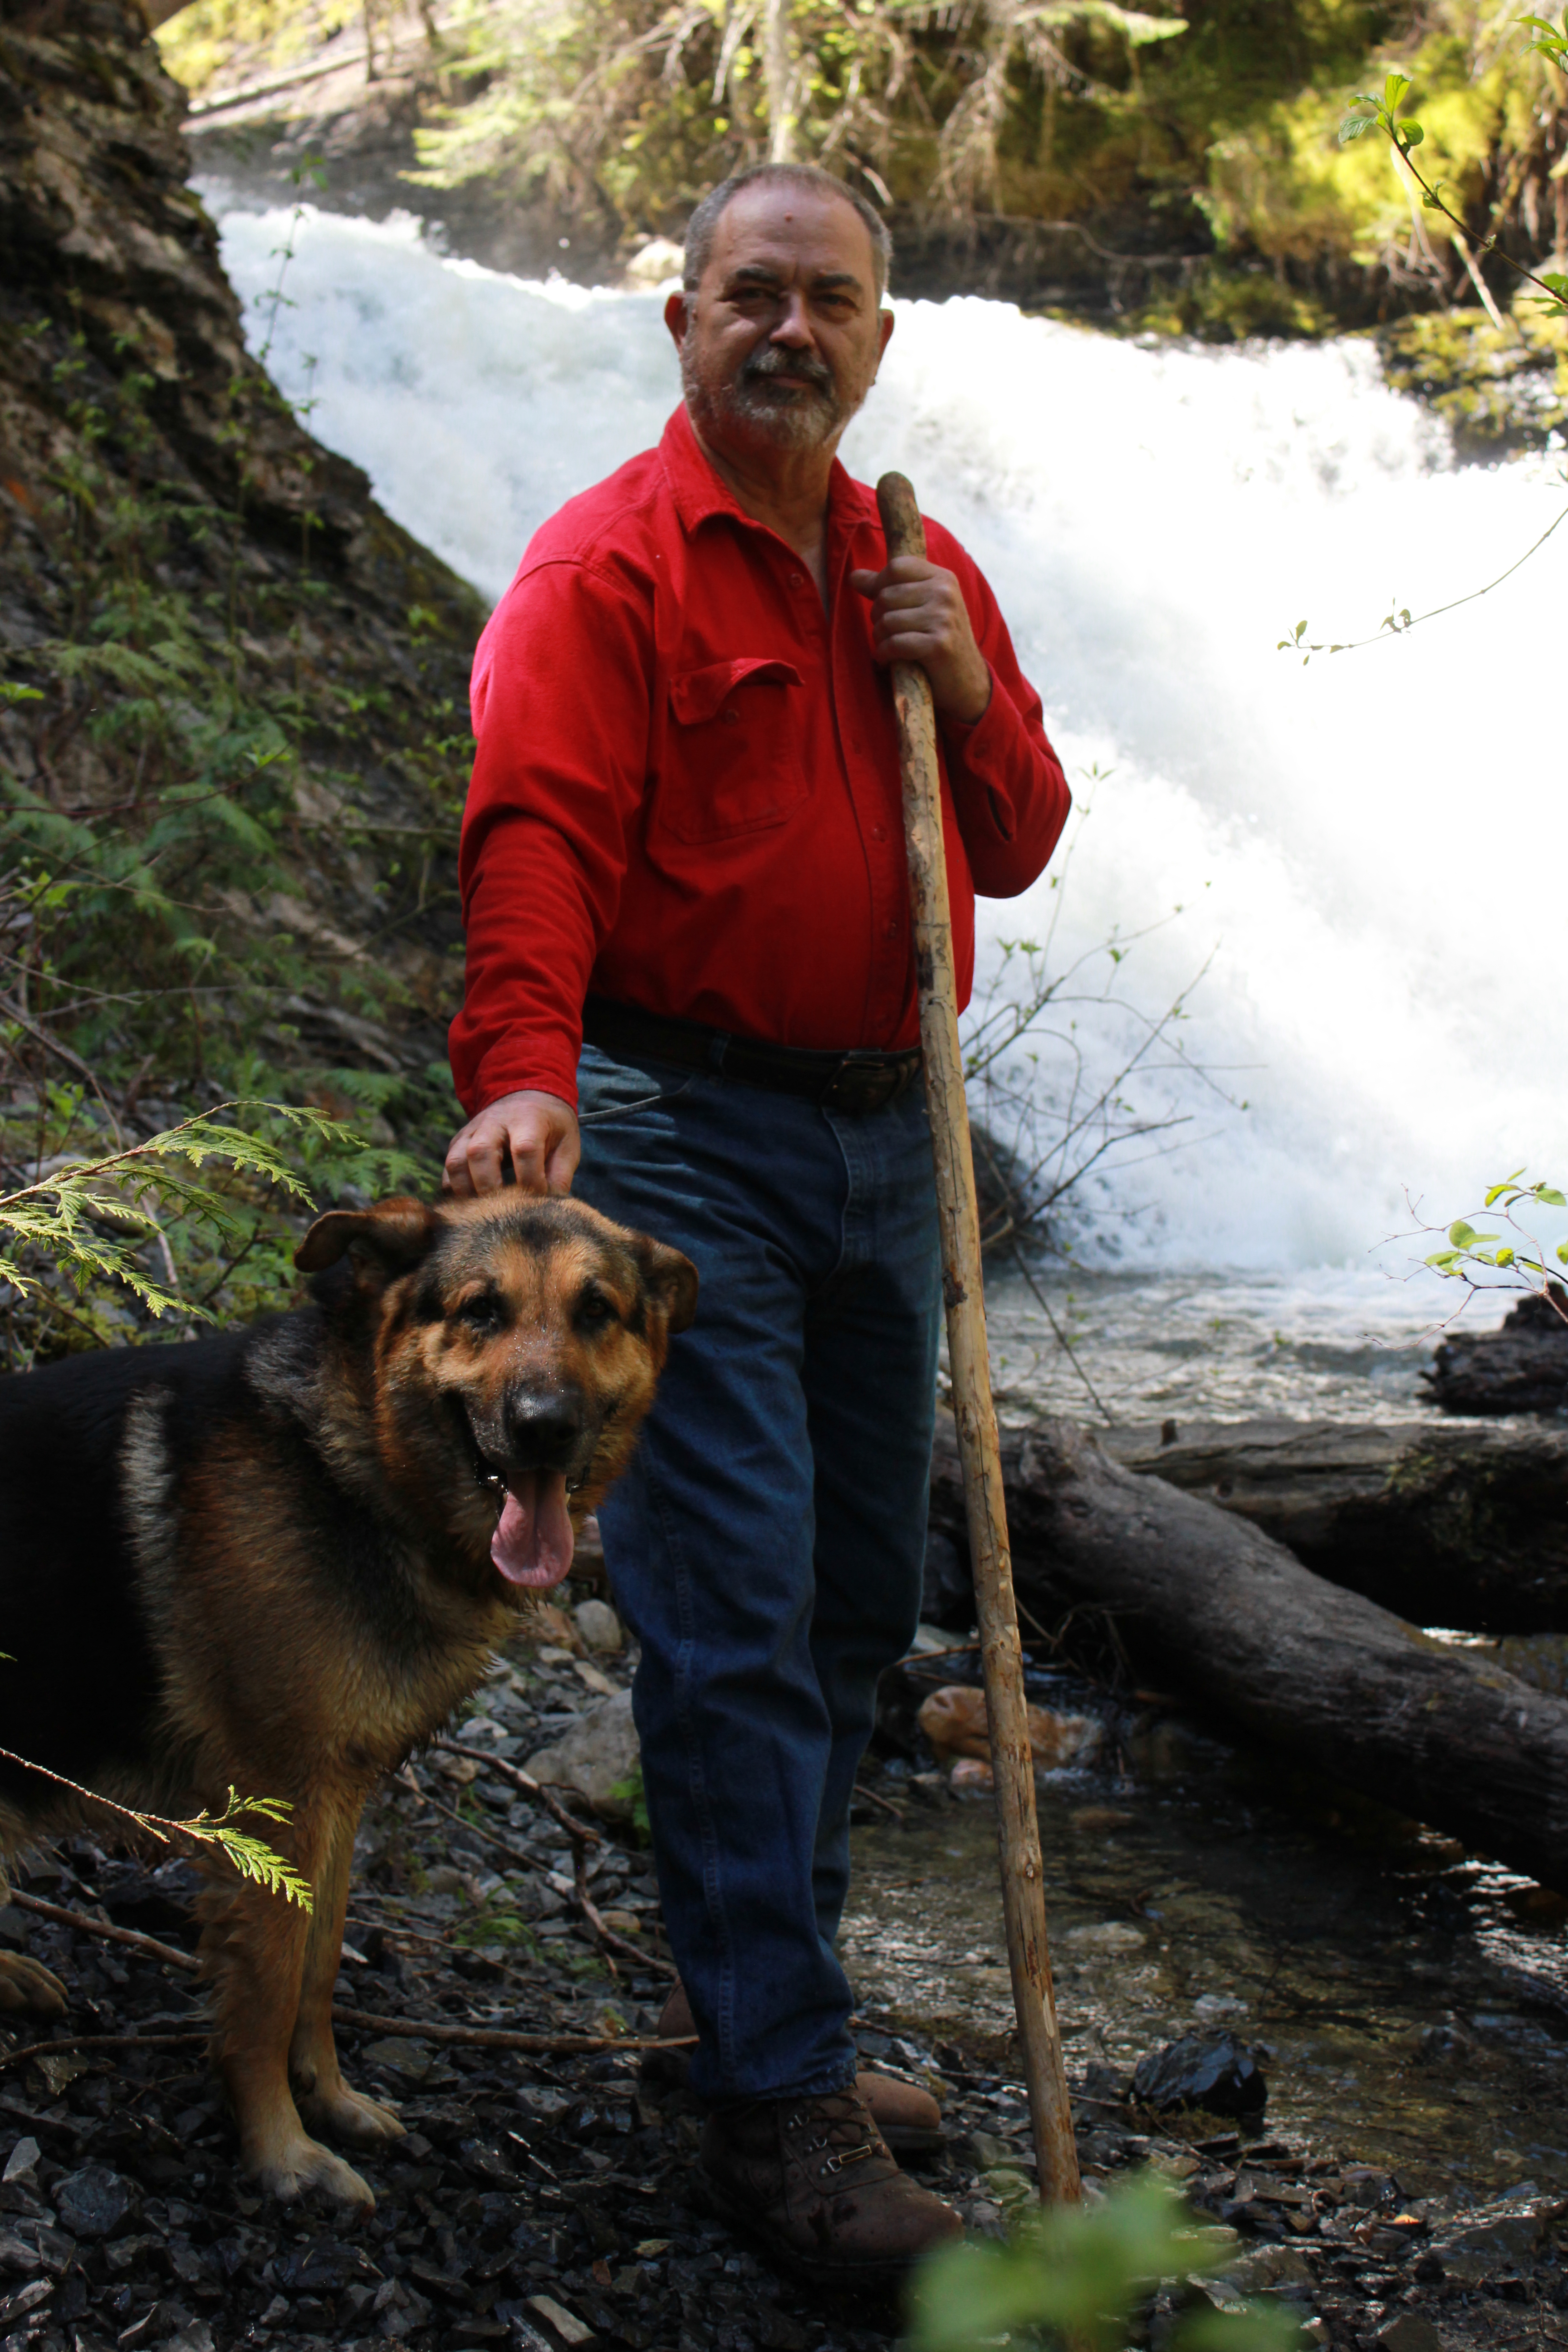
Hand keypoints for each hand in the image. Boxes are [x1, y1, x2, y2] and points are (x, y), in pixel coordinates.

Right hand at [443, 1090, 580, 1198]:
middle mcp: (494, 1121)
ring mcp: (471, 1131)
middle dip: (490, 1187)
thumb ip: (560, 1176)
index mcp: (528, 1118)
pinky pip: (448, 1169)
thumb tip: (549, 1209)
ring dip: (467, 1191)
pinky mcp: (458, 1142)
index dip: (531, 1179)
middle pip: (480, 1152)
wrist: (528, 1097)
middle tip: (504, 1210)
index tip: (538, 1200)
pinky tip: (470, 1205)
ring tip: (484, 1211)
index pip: (525, 1149)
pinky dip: (454, 1190)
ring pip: (456, 1161)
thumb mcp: (567, 1145)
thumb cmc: (551, 1127)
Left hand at [850, 556, 991, 723]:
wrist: (967, 681)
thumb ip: (887, 588)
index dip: (880, 586)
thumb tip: (854, 576)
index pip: (896, 566)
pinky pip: (894, 643)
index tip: (884, 606)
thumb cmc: (938, 642)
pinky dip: (884, 655)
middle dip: (878, 618)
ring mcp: (944, 618)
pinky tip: (888, 661)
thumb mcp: (920, 608)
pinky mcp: (939, 645)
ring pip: (887, 620)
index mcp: (943, 578)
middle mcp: (945, 593)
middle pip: (886, 595)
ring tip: (888, 648)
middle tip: (888, 634)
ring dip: (880, 639)